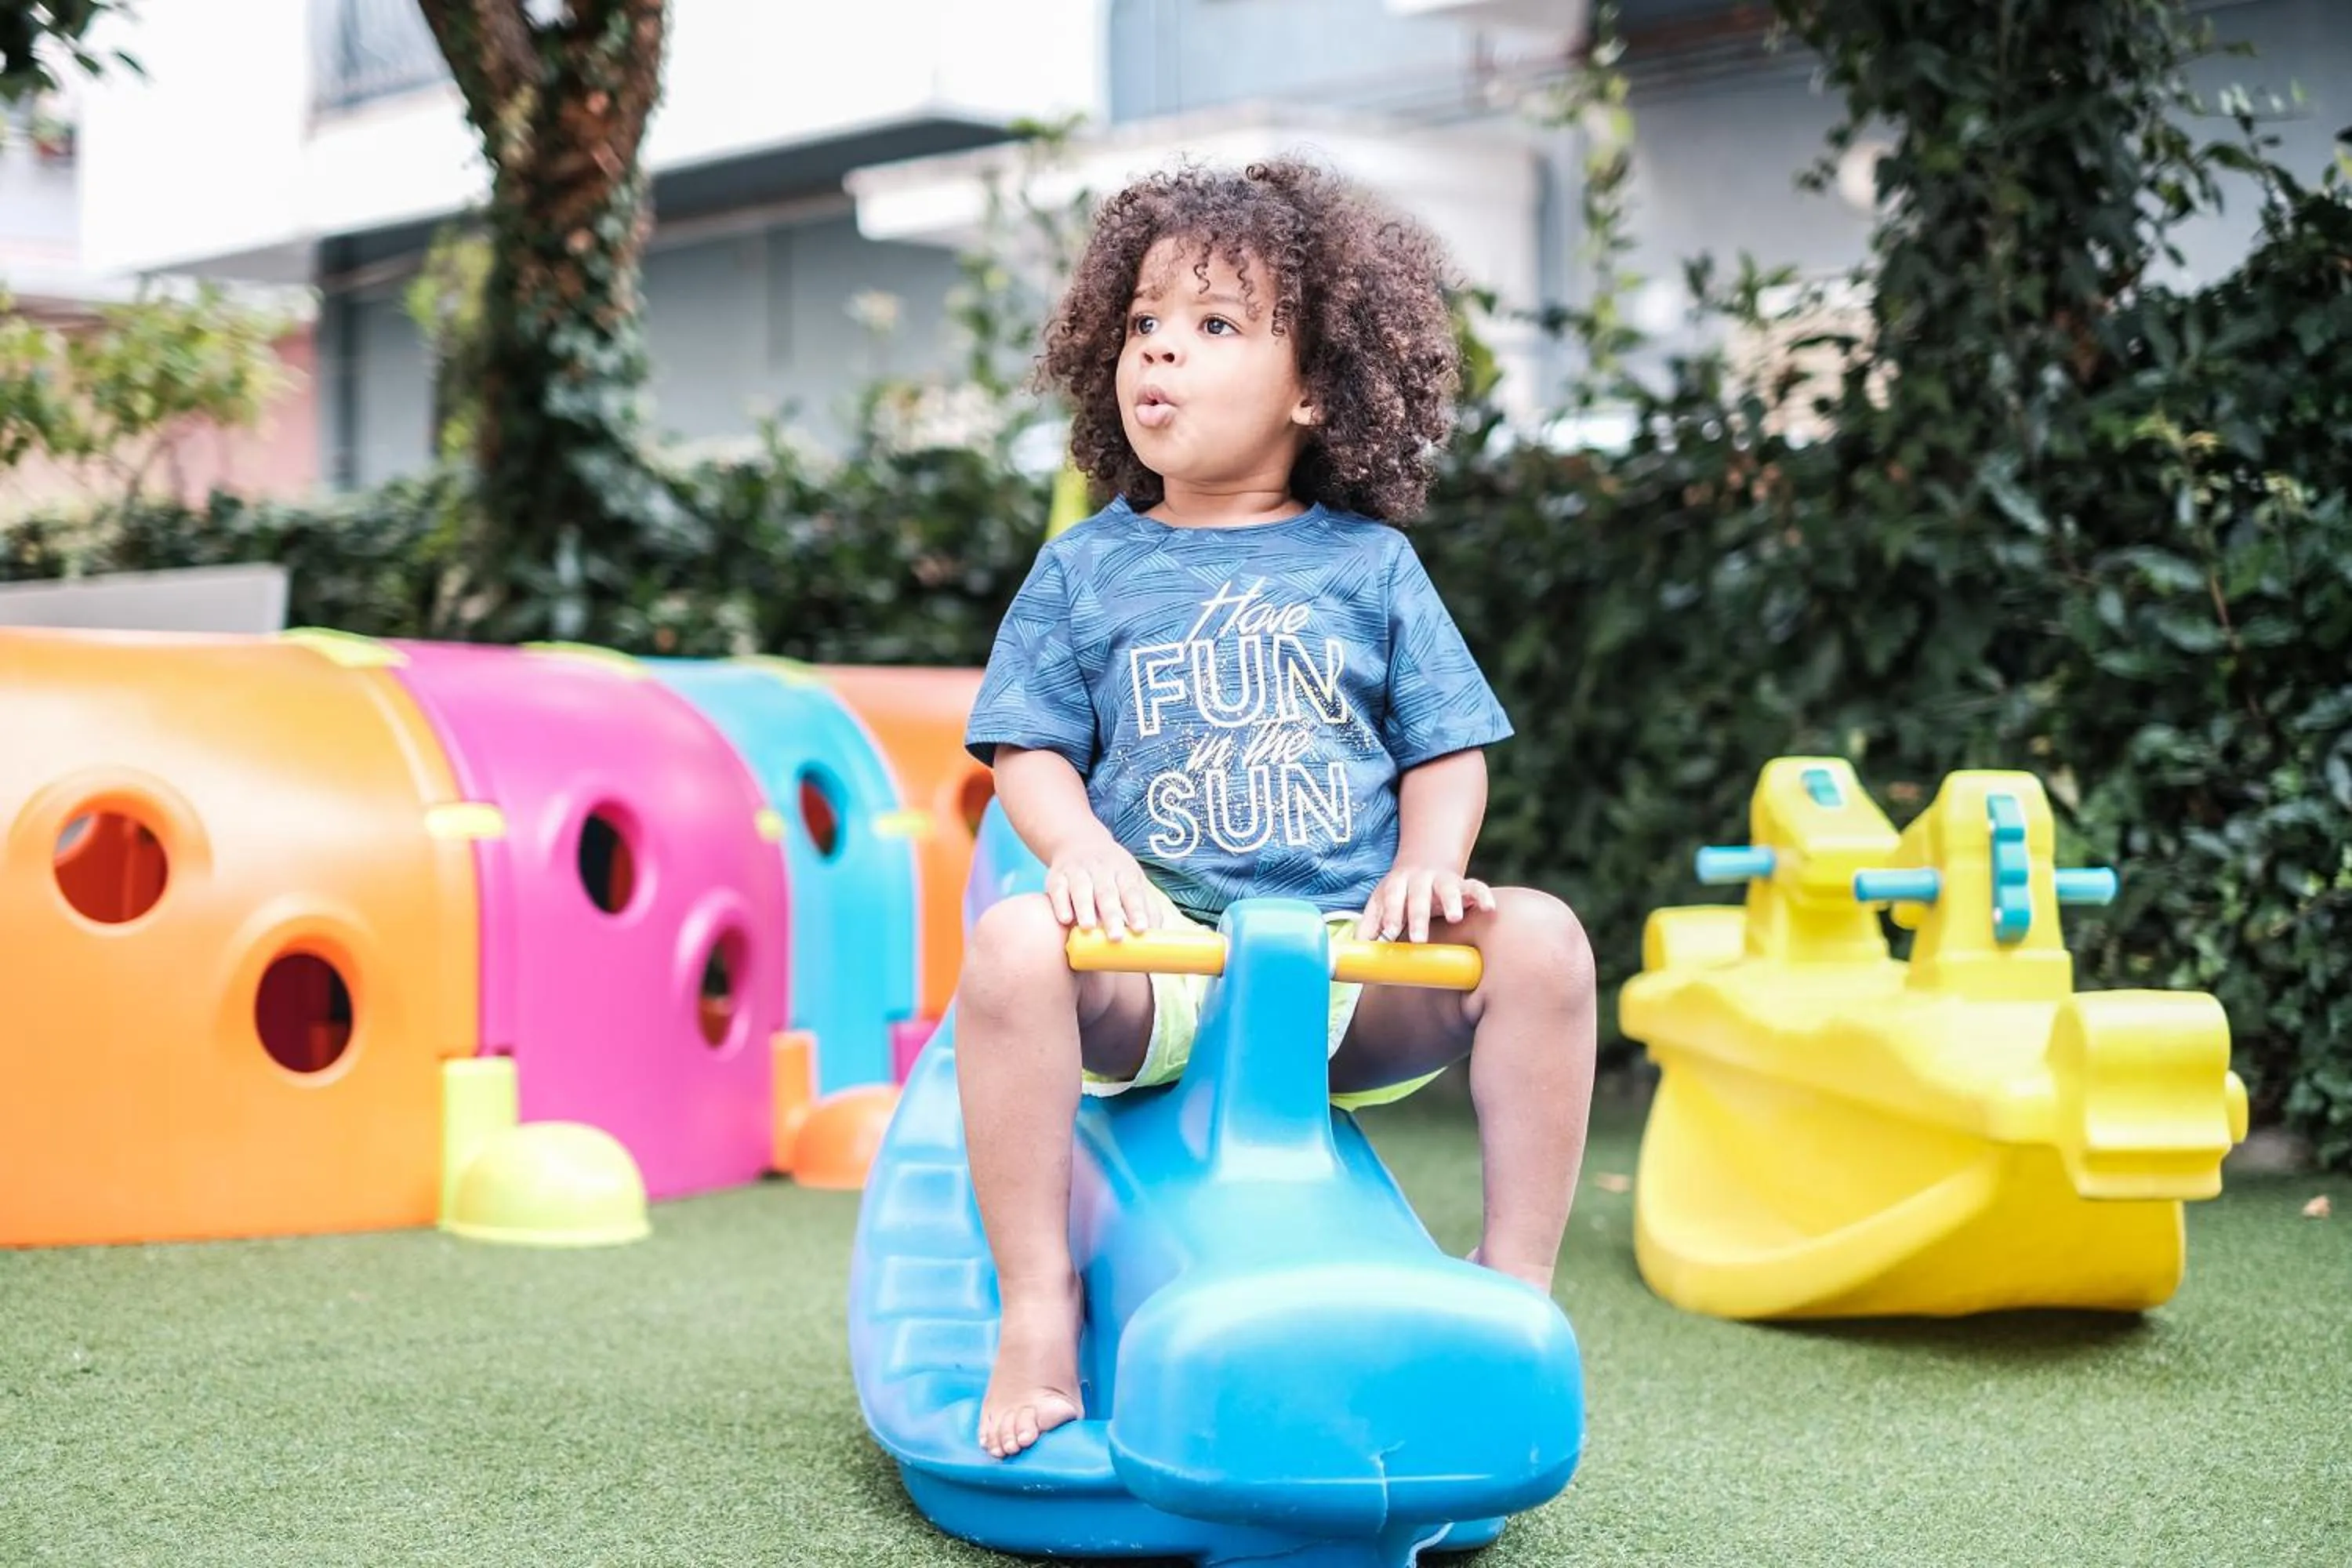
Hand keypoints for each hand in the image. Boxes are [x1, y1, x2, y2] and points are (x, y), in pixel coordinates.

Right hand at [1045, 833, 1158, 940]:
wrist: (1078, 840)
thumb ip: (1146, 907)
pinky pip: (1058, 889)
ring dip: (1085, 909)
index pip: (1132, 893)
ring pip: (1082, 890)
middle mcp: (1101, 870)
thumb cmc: (1112, 871)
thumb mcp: (1132, 881)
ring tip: (1088, 928)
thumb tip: (1159, 937)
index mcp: (1124, 873)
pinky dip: (1060, 903)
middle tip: (1116, 938)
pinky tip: (1064, 919)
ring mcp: (1078, 871)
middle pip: (1107, 893)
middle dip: (1112, 915)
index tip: (1141, 930)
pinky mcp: (1057, 876)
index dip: (1137, 911)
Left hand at [1356, 863, 1494, 943]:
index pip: (1392, 897)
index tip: (1389, 934)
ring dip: (1452, 901)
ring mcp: (1444, 880)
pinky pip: (1476, 887)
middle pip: (1419, 895)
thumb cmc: (1399, 892)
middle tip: (1418, 939)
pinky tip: (1489, 908)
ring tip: (1455, 917)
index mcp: (1397, 883)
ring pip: (1449, 888)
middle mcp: (1421, 879)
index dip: (1390, 915)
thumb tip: (1354, 951)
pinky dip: (1483, 896)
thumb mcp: (1380, 903)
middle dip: (1418, 916)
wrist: (1424, 861)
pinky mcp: (1464, 885)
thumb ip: (1369, 925)